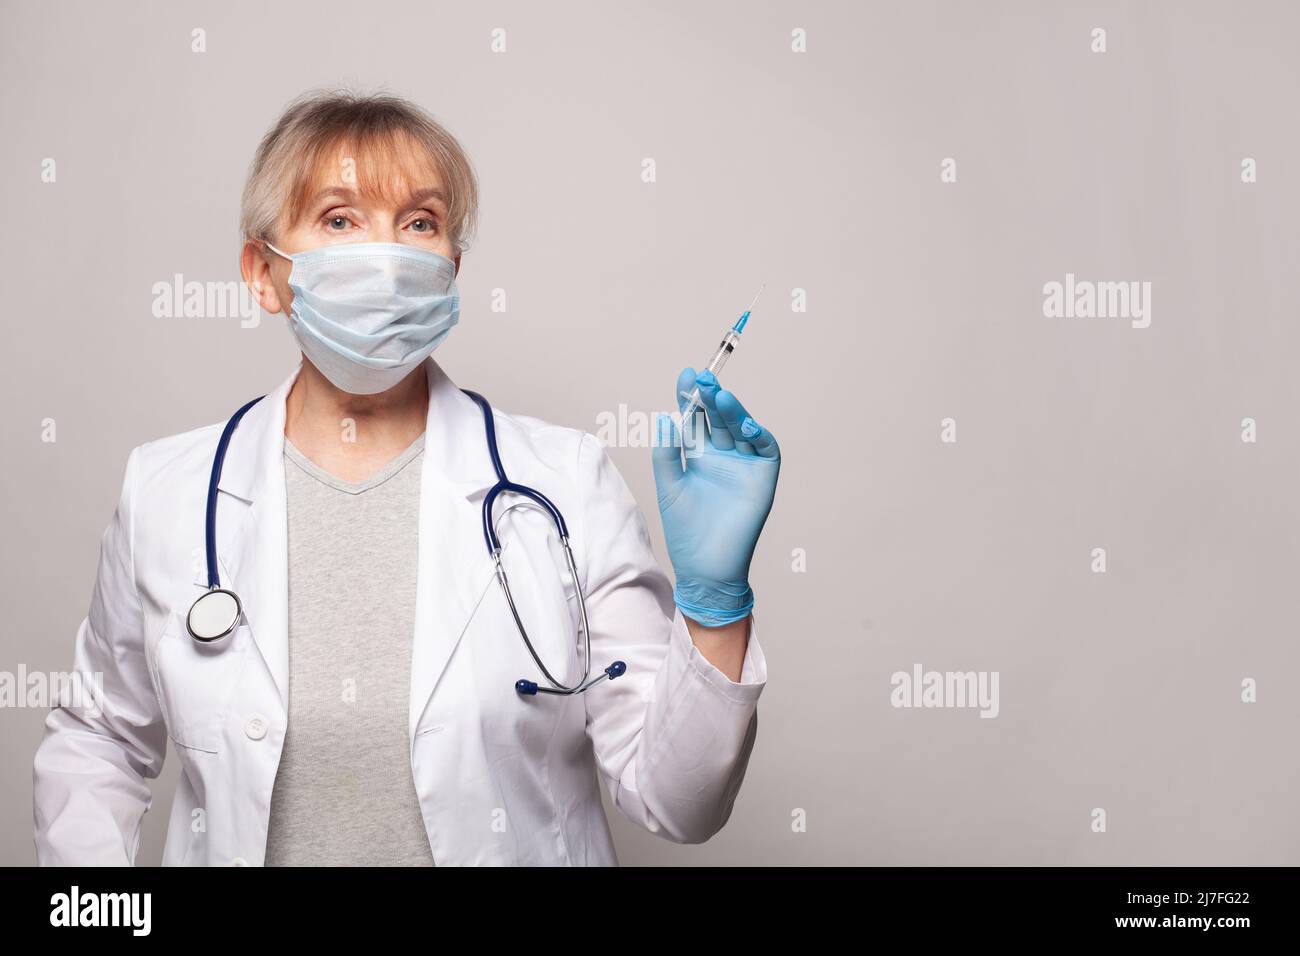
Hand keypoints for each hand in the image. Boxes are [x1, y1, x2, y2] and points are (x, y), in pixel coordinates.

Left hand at [652, 367, 780, 626]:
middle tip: (703, 380)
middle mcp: (722, 456)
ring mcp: (744, 465)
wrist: (705, 569)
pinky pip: (765, 450)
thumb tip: (666, 418)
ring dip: (733, 411)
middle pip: (718, 418)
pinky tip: (746, 425)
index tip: (686, 376)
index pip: (696, 418)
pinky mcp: (763, 479)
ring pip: (740, 428)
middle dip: (711, 398)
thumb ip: (667, 454)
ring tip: (720, 396)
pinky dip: (759, 435)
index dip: (691, 397)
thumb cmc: (686, 533)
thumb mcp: (669, 487)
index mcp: (698, 456)